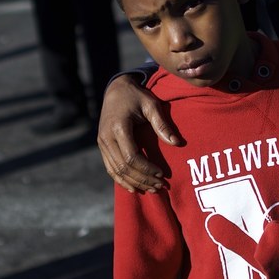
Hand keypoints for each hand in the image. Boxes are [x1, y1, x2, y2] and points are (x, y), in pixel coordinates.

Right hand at [98, 73, 180, 192]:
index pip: (131, 157)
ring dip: (133, 182)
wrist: (115, 89)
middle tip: (160, 186)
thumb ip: (162, 124)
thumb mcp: (151, 105)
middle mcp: (106, 137)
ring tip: (151, 189)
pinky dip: (121, 180)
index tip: (161, 174)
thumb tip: (176, 143)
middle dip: (142, 179)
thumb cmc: (136, 96)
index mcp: (118, 127)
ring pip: (115, 171)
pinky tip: (134, 188)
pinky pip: (110, 168)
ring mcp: (102, 143)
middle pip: (123, 167)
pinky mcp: (102, 146)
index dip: (146, 169)